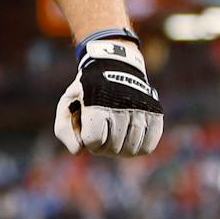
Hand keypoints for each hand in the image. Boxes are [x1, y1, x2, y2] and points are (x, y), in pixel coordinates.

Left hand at [54, 37, 162, 156]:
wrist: (114, 67)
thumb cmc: (87, 92)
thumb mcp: (67, 103)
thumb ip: (63, 129)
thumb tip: (78, 151)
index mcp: (96, 101)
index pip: (94, 140)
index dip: (89, 143)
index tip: (89, 134)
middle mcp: (121, 104)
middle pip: (113, 148)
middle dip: (103, 149)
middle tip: (102, 139)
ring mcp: (141, 108)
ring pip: (131, 150)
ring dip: (120, 151)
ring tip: (114, 140)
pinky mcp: (155, 112)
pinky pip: (148, 146)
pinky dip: (138, 149)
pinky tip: (130, 140)